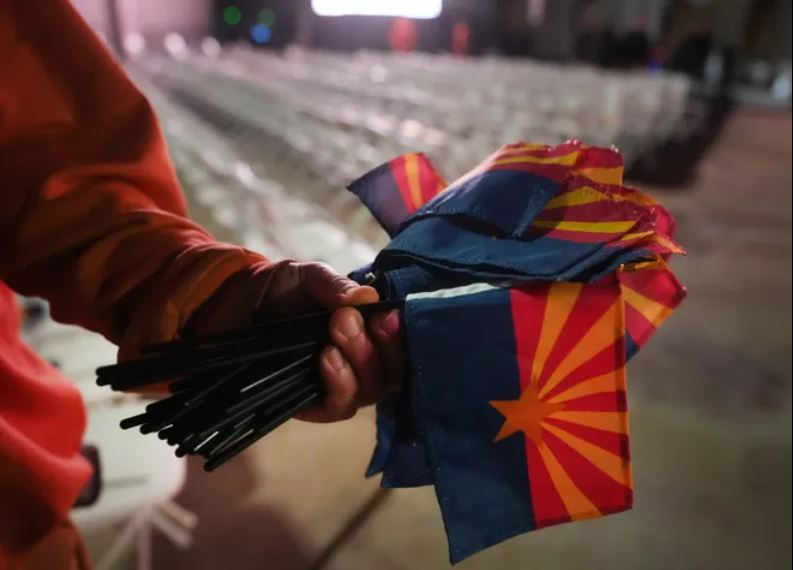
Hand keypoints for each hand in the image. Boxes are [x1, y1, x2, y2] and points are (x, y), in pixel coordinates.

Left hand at [187, 261, 404, 422]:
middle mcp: (361, 363)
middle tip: (346, 320)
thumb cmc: (280, 289)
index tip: (387, 316)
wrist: (232, 306)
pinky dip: (338, 386)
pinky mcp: (310, 405)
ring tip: (332, 339)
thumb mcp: (309, 277)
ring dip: (358, 365)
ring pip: (368, 392)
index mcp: (370, 332)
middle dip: (378, 349)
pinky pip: (337, 408)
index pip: (401, 345)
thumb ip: (335, 285)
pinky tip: (325, 360)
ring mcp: (337, 385)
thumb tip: (368, 299)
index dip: (401, 336)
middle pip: (391, 373)